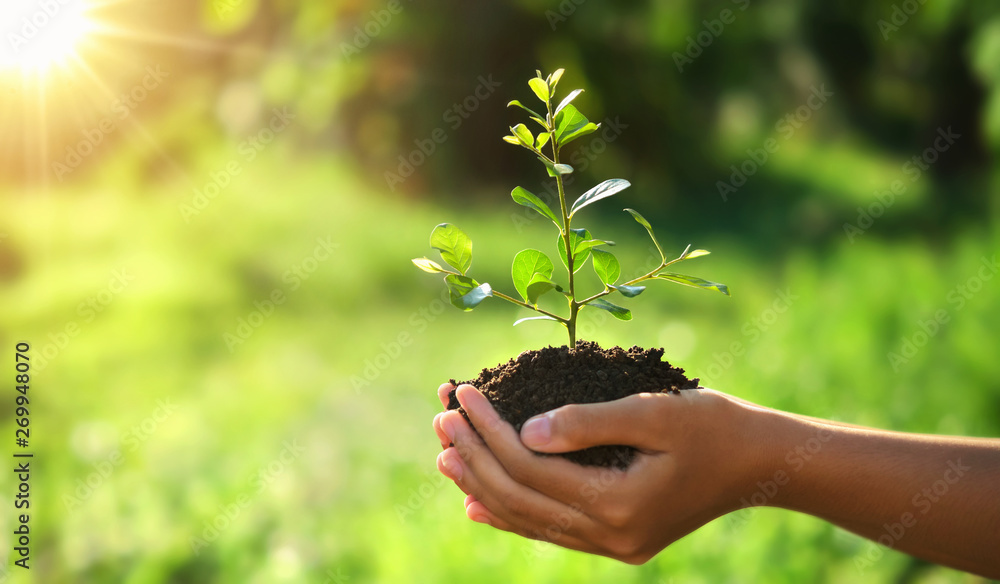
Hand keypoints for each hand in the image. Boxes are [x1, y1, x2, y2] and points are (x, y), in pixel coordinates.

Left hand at [431, 382, 761, 562]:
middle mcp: (610, 537)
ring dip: (483, 486)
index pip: (531, 468)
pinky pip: (551, 531)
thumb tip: (525, 431)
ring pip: (530, 520)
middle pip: (521, 498)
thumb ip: (588, 422)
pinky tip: (479, 502)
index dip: (489, 431)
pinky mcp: (617, 540)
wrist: (759, 463)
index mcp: (618, 505)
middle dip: (475, 457)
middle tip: (440, 419)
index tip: (462, 394)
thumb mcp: (655, 413)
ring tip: (444, 457)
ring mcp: (613, 546)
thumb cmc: (713, 425)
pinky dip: (512, 514)